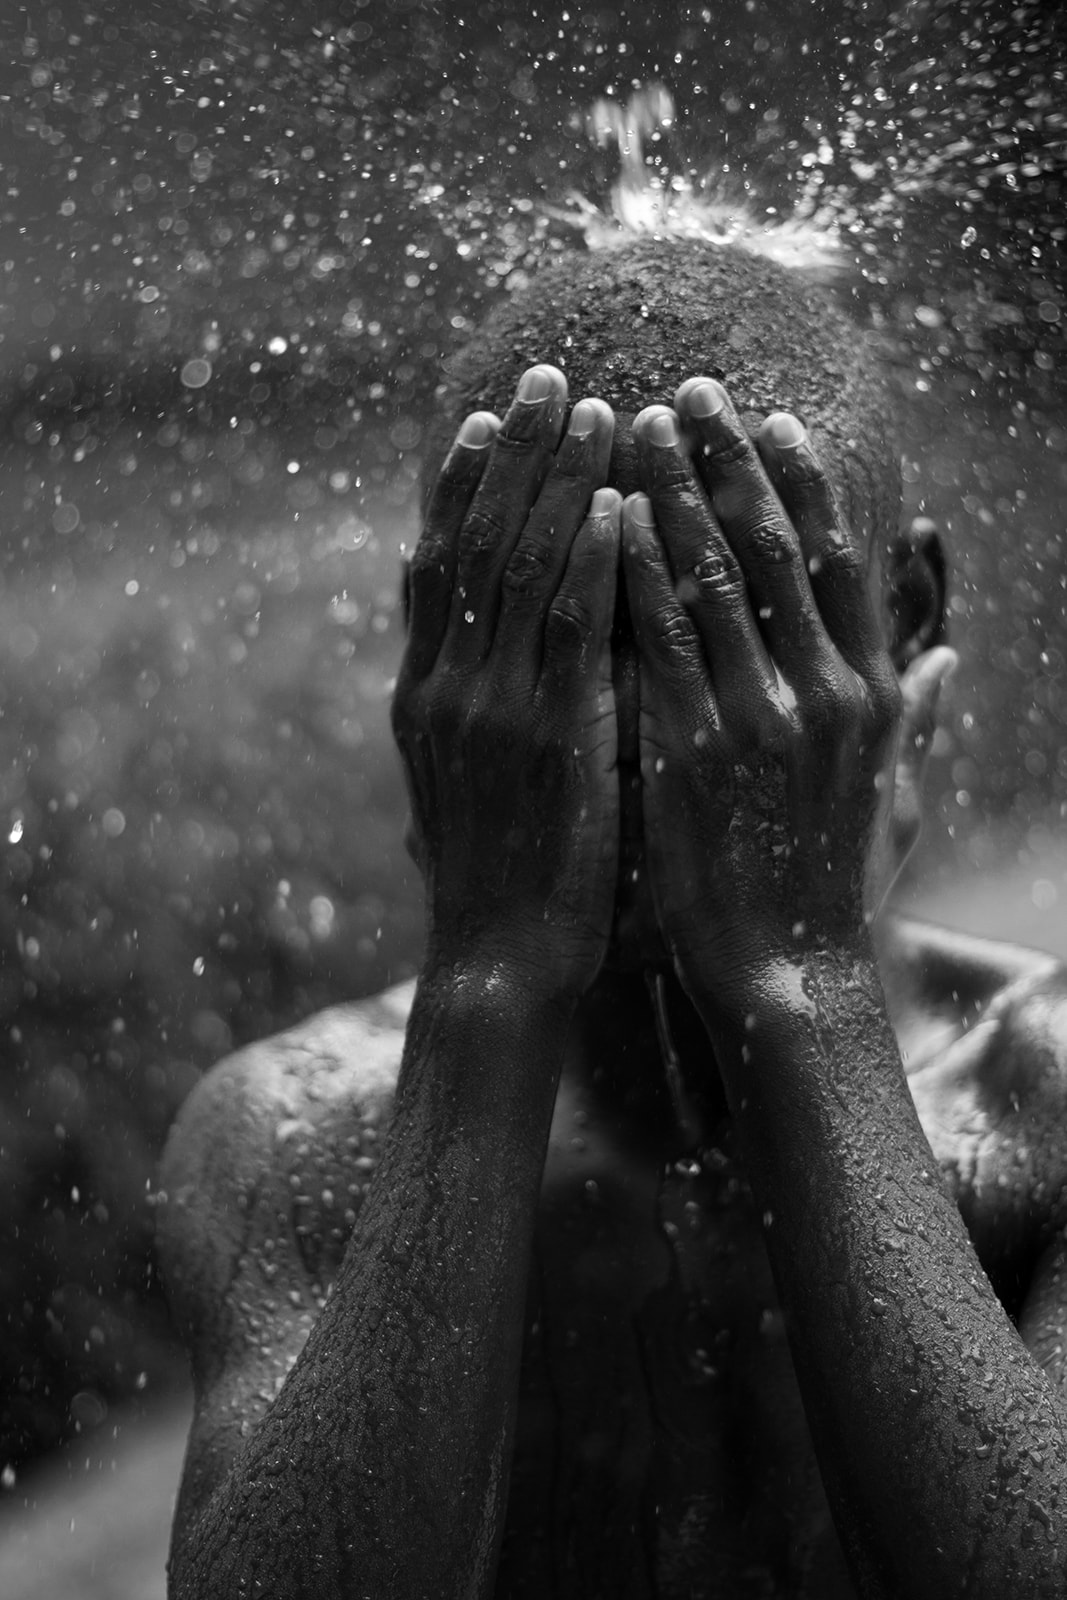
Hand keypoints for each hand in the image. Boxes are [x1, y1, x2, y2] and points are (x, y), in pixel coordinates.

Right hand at [392, 366, 620, 998]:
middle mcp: (446, 687)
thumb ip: (476, 704)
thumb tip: (477, 640)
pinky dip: (591, 559)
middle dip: (513, 455)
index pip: (438, 565)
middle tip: (547, 376)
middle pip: (474, 542)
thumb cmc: (501, 878)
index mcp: (426, 695)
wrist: (500, 965)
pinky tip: (620, 503)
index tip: (490, 415)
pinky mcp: (547, 740)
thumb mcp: (469, 781)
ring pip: (519, 569)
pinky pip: (569, 630)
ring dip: (558, 483)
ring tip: (594, 409)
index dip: (462, 483)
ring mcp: (491, 710)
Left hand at [621, 378, 902, 1013]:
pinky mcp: (694, 750)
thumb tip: (946, 656)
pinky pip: (662, 641)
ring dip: (674, 492)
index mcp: (866, 692)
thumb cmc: (828, 880)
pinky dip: (638, 571)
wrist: (789, 970)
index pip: (840, 561)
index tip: (771, 422)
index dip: (803, 483)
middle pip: (774, 547)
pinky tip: (609, 518)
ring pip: (714, 577)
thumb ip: (914, 716)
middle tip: (689, 390)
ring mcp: (759, 716)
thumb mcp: (889, 793)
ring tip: (635, 426)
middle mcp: (822, 689)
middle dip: (729, 460)